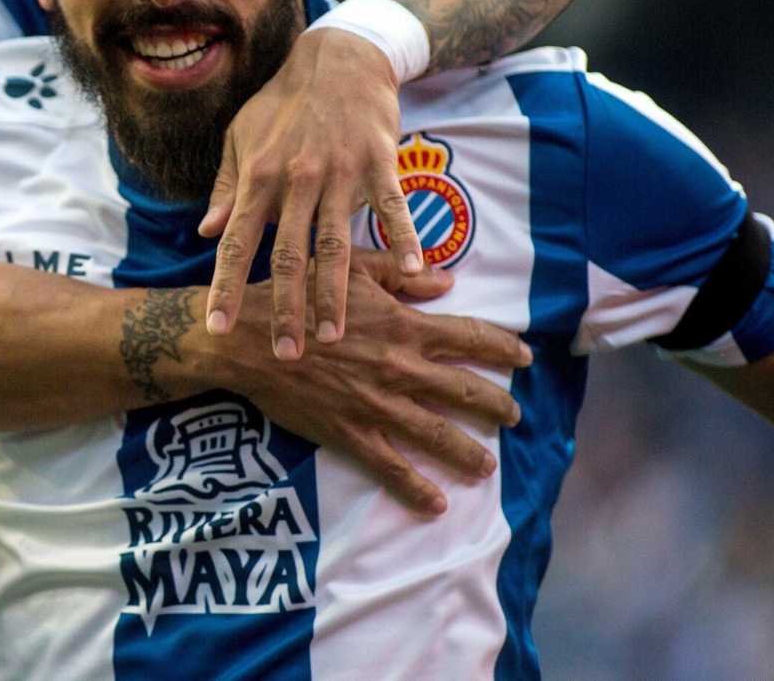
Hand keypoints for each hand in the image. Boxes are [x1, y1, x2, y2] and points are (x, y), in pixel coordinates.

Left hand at [201, 28, 421, 357]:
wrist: (338, 57)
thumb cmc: (284, 103)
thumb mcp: (242, 138)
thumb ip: (227, 187)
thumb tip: (206, 231)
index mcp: (258, 176)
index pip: (237, 242)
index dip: (226, 287)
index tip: (218, 328)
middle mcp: (296, 180)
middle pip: (289, 256)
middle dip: (285, 309)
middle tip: (285, 354)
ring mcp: (339, 172)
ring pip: (336, 244)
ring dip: (335, 293)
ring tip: (333, 337)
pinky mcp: (379, 162)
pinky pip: (391, 207)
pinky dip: (402, 238)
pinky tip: (410, 273)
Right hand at [217, 250, 530, 514]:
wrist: (249, 340)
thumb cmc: (297, 296)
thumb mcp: (350, 268)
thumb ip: (400, 274)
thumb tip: (447, 281)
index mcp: (405, 326)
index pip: (471, 337)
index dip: (503, 348)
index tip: (524, 357)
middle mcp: (401, 368)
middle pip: (465, 391)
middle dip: (497, 406)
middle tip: (513, 416)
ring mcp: (378, 405)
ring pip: (438, 435)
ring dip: (469, 453)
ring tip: (488, 466)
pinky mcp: (350, 433)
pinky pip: (391, 467)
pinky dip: (415, 489)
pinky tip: (436, 505)